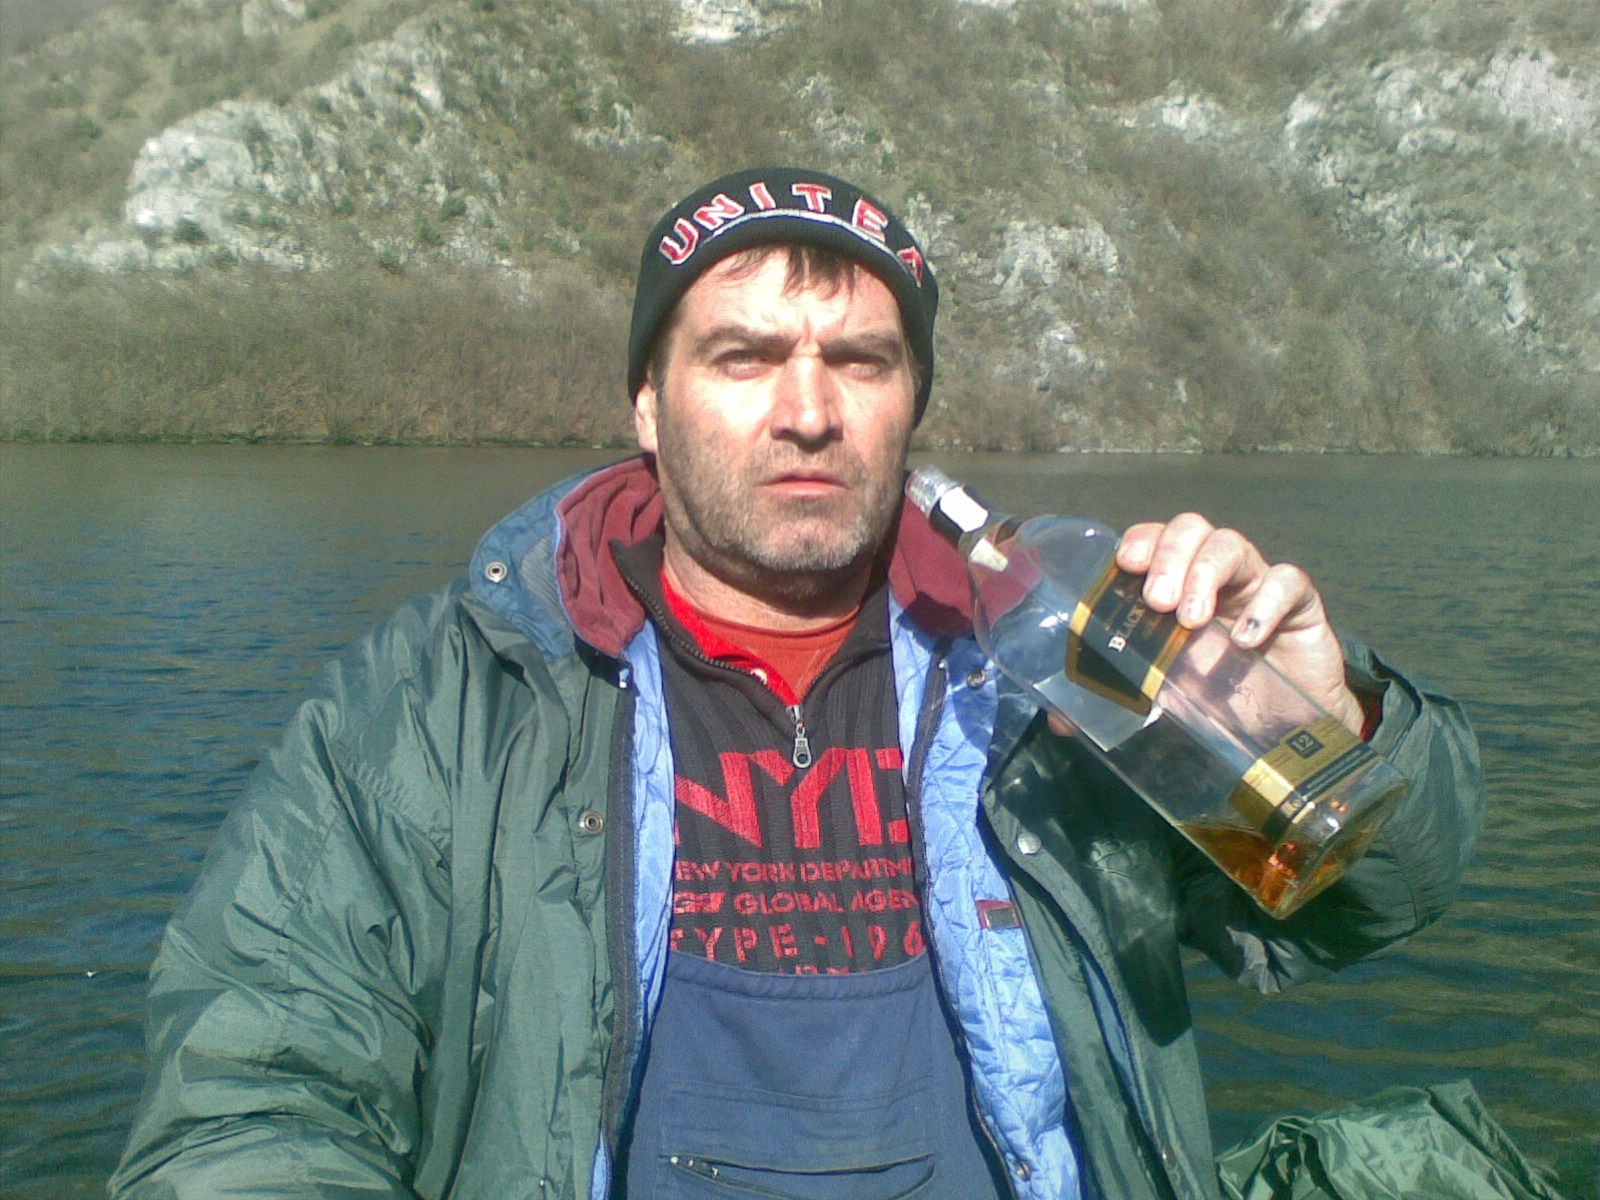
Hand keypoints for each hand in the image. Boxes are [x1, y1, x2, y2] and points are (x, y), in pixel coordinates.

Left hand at [1046, 513, 1363, 736]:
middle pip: (1192, 529)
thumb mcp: (1160, 697)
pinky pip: (1290, 582)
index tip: (1128, 563)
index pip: (1155, 541)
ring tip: (1192, 619)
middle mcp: (1215, 578)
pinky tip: (1246, 638)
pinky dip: (1267, 601)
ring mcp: (1258, 587)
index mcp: (1177, 588)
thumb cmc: (1220, 699)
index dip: (1142, 541)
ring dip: (1206, 573)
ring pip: (1233, 544)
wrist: (1289, 734)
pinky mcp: (1302, 608)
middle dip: (1170, 556)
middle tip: (1158, 602)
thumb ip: (1115, 700)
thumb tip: (1058, 723)